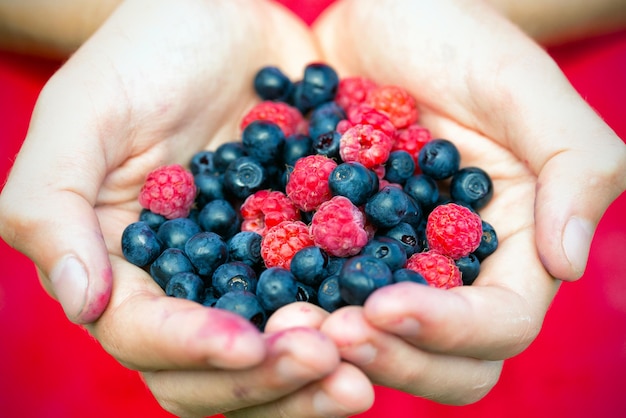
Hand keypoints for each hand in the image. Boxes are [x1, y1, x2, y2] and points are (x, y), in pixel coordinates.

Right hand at [0, 0, 372, 415]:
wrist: (220, 20)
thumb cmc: (141, 58)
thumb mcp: (81, 118)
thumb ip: (53, 207)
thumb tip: (82, 304)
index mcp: (125, 268)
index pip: (145, 335)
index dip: (193, 348)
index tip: (246, 343)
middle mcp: (186, 287)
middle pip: (216, 368)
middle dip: (269, 377)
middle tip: (326, 362)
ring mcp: (249, 274)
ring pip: (277, 351)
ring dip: (318, 371)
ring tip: (365, 367)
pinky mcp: (302, 249)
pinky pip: (331, 297)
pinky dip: (358, 318)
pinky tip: (395, 317)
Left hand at [297, 0, 625, 403]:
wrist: (385, 18)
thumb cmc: (459, 40)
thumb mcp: (521, 88)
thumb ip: (573, 167)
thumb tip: (569, 264)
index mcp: (511, 248)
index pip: (501, 322)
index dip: (449, 329)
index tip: (386, 306)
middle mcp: (453, 272)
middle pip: (442, 360)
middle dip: (391, 357)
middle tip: (333, 332)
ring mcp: (392, 265)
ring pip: (377, 343)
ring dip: (335, 347)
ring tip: (288, 324)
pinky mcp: (338, 247)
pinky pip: (317, 296)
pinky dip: (293, 307)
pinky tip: (259, 295)